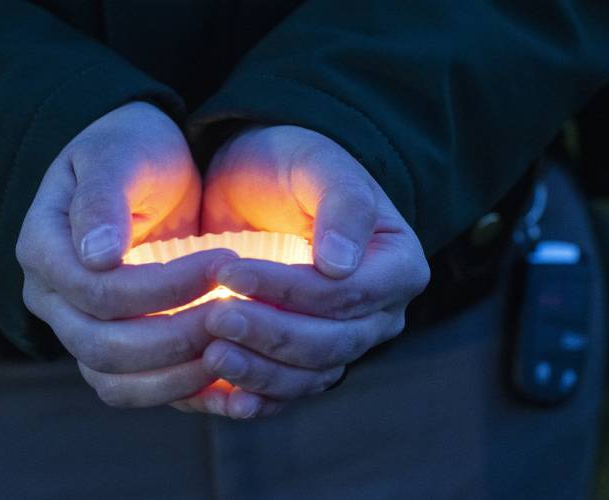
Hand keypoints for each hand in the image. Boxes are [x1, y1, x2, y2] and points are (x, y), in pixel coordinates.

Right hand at [16, 102, 236, 407]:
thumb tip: (96, 256)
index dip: (164, 288)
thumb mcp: (119, 155)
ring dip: (177, 376)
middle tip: (235, 314)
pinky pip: (135, 388)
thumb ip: (103, 200)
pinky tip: (227, 382)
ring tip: (233, 350)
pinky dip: (177, 392)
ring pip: (114, 379)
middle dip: (176, 337)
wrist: (141, 166)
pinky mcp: (109, 345)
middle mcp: (50, 297)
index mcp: (43, 248)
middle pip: (102, 346)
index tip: (223, 265)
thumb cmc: (130, 149)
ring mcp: (76, 326)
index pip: (98, 291)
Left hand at [193, 125, 429, 417]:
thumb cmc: (294, 167)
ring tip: (211, 355)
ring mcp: (345, 342)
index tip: (231, 271)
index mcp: (397, 266)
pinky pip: (290, 390)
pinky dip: (260, 397)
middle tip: (214, 318)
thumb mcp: (317, 166)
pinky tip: (227, 397)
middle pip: (331, 344)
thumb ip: (341, 205)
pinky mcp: (308, 359)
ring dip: (260, 371)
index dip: (288, 290)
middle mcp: (379, 314)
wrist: (263, 185)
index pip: (346, 294)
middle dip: (270, 334)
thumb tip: (341, 265)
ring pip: (310, 374)